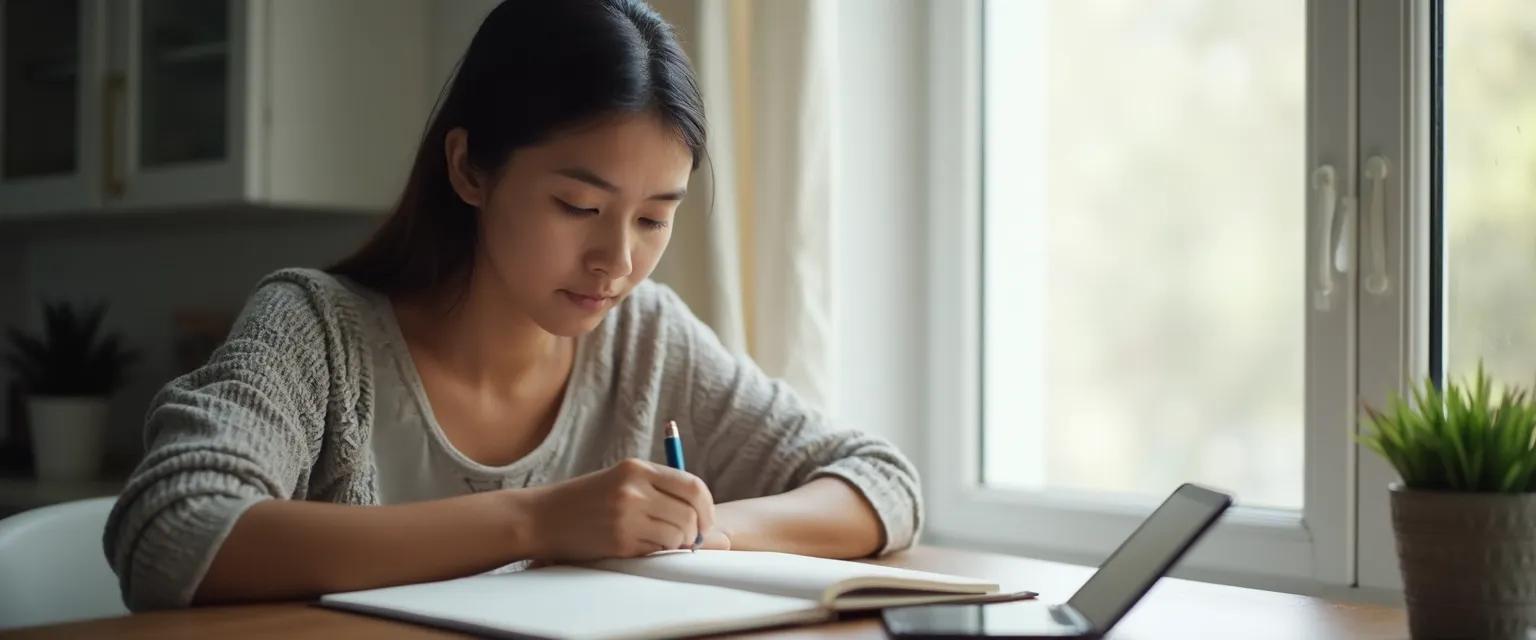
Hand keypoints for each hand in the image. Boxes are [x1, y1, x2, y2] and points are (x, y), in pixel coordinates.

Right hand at [524, 458, 716, 560]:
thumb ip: (663, 494)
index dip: (707, 508)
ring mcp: (626, 514)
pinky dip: (658, 551)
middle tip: (688, 539)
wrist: (542, 518)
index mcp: (637, 468)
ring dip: (677, 543)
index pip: (693, 486)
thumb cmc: (586, 502)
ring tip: (659, 541)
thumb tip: (711, 525)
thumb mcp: (622, 484)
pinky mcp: (619, 539)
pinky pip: (657, 549)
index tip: (706, 522)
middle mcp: (633, 488)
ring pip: (677, 534)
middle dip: (696, 530)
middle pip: (690, 513)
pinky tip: (641, 546)